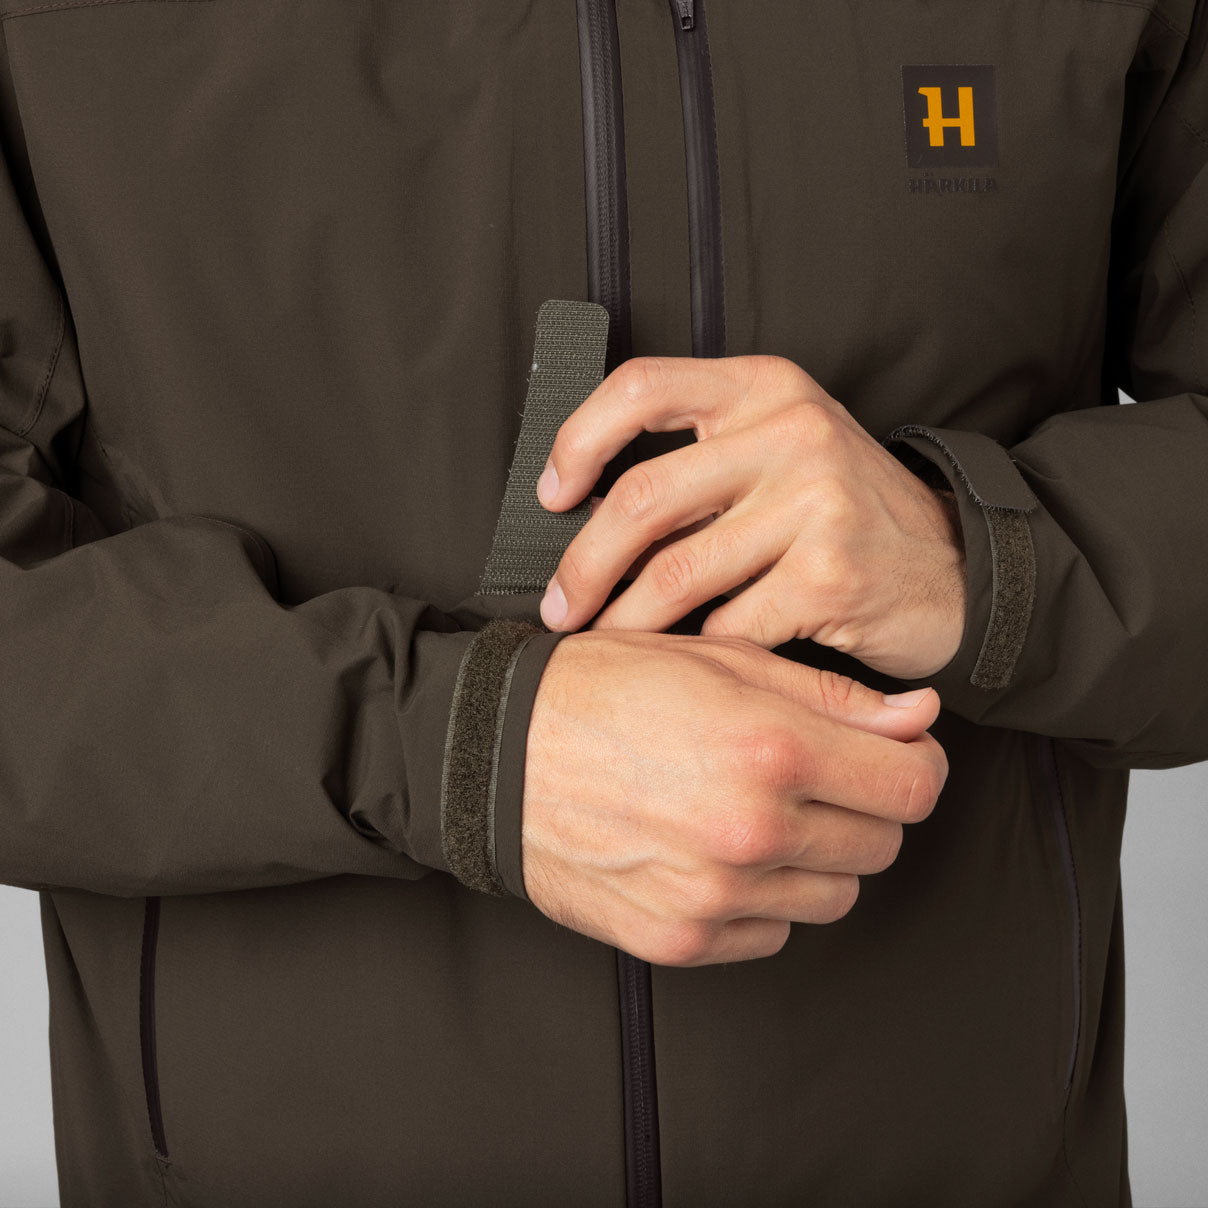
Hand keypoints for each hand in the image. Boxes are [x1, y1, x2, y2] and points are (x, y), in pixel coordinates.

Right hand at [522, 629, 946, 965]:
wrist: (495, 754)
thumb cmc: (597, 692)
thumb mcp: (716, 660)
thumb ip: (832, 696)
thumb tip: (917, 719)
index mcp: (768, 747)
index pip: (914, 785)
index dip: (912, 764)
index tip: (890, 755)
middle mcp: (751, 830)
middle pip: (881, 845)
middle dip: (861, 807)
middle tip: (808, 774)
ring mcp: (716, 896)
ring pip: (833, 897)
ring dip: (814, 857)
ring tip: (755, 811)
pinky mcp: (680, 939)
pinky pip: (770, 933)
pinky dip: (761, 899)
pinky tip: (717, 851)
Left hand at [535, 355, 965, 679]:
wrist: (958, 568)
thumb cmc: (848, 514)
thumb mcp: (786, 449)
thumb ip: (705, 457)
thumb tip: (586, 507)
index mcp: (765, 387)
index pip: (640, 386)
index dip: (577, 440)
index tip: (552, 494)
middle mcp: (791, 431)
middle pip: (642, 497)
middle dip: (583, 565)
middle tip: (560, 605)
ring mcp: (815, 502)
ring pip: (675, 573)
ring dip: (624, 622)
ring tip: (602, 642)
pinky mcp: (830, 574)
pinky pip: (728, 626)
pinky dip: (698, 652)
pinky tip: (688, 661)